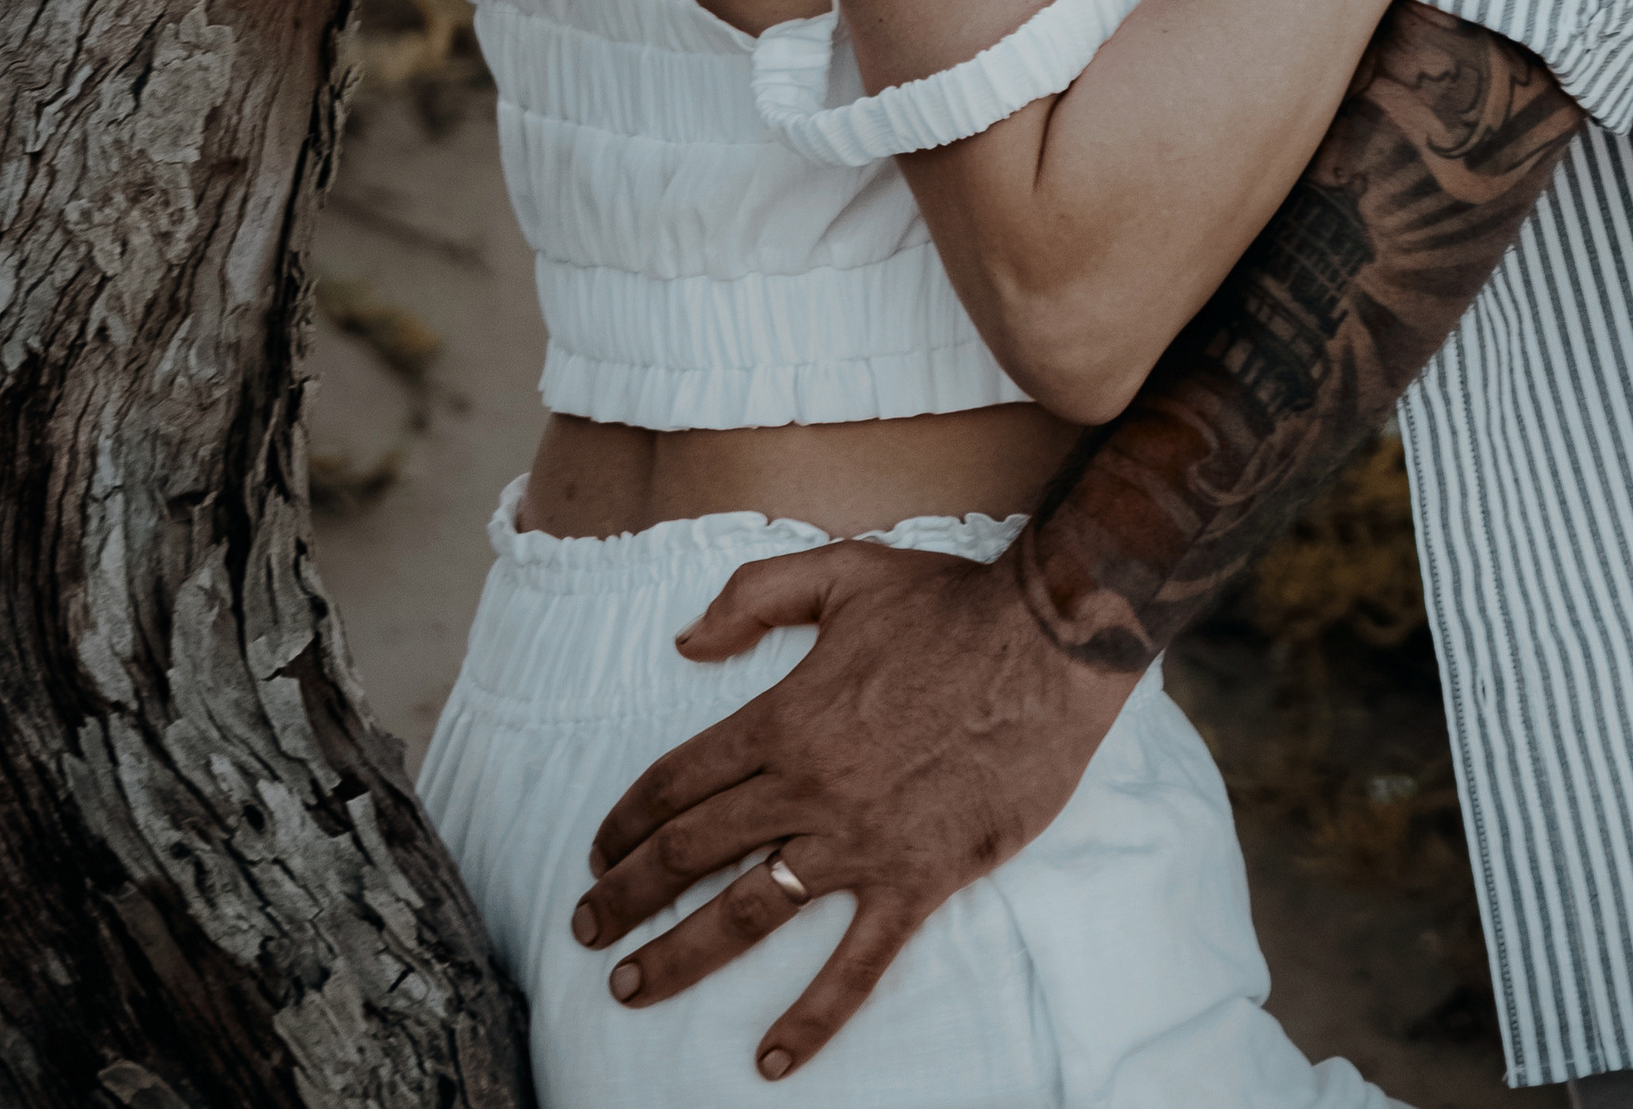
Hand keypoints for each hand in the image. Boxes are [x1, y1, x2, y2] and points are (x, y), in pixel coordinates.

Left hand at [573, 536, 1132, 1072]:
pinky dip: (814, 1017)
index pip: (678, 782)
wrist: (1047, 644)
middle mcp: (806, 787)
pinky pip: (856, 963)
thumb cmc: (950, 604)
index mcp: (782, 718)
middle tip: (585, 932)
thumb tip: (685, 642)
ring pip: (748, 912)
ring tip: (630, 988)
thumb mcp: (844, 572)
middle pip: (690, 853)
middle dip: (626, 898)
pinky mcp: (917, 879)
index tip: (598, 853)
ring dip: (680, 956)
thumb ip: (755, 597)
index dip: (626, 822)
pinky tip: (773, 1059)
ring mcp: (859, 841)